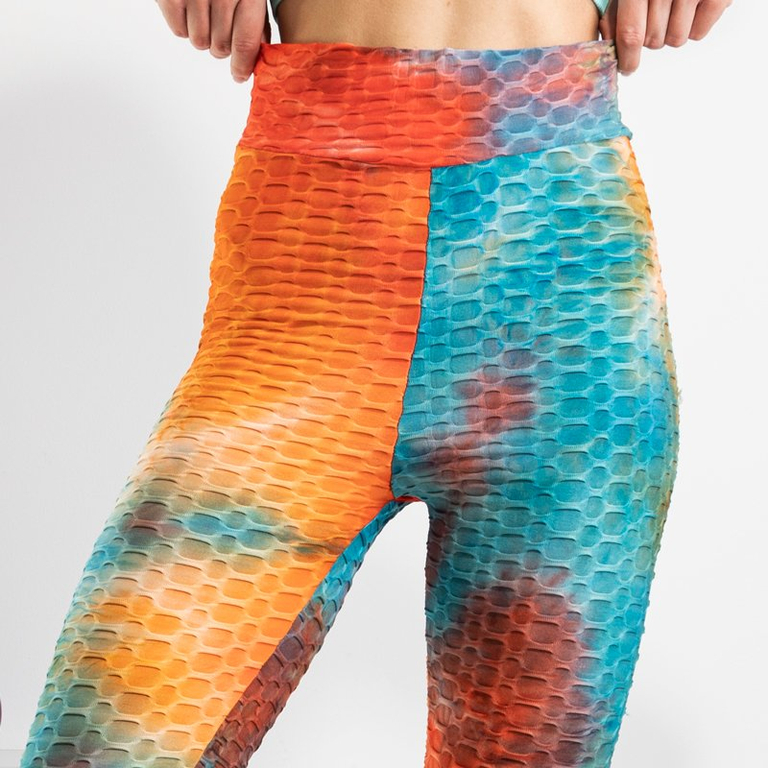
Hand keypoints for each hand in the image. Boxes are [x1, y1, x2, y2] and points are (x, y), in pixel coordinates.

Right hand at [155, 0, 271, 82]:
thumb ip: (257, 23)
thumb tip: (256, 57)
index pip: (245, 41)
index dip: (242, 65)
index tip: (239, 75)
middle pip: (221, 47)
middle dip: (221, 45)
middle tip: (219, 27)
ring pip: (200, 42)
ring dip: (202, 35)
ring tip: (203, 13)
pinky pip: (180, 31)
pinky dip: (184, 24)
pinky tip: (189, 7)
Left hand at [599, 0, 732, 74]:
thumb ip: (614, 13)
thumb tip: (609, 45)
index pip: (631, 33)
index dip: (627, 58)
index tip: (627, 68)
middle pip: (653, 40)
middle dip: (651, 37)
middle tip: (658, 15)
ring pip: (675, 40)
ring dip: (672, 31)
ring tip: (676, 7)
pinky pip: (698, 33)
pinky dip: (695, 26)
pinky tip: (693, 6)